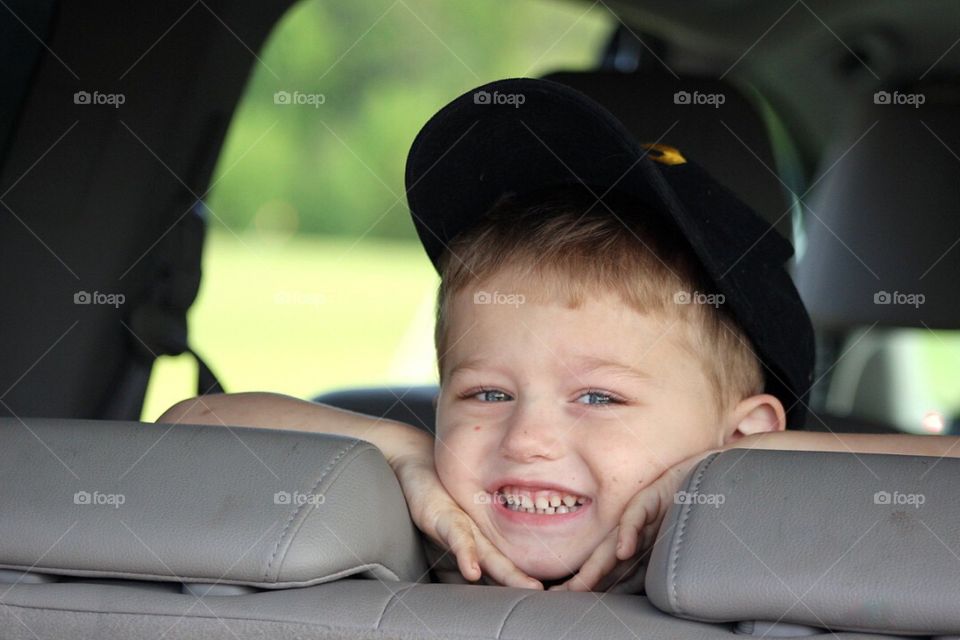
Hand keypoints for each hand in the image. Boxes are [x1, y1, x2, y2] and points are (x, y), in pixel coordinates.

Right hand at [389, 449, 542, 589]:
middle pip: (505, 563)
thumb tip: (475, 577)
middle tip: (548, 596)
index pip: (505, 565)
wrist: (415, 463)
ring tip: (528, 586)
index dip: (524, 581)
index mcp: (480, 538)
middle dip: (526, 581)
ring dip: (508, 573)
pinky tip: (471, 571)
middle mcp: (477, 532)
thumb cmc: (435, 496)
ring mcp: (464, 523)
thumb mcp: (451, 524)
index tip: (549, 596)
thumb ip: (465, 548)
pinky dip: (465, 554)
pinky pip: (457, 537)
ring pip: (489, 552)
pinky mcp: (443, 517)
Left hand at [547, 447, 721, 591]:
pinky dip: (629, 533)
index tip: (568, 600)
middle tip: (561, 595)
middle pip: (605, 561)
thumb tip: (630, 585)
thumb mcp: (670, 541)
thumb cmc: (689, 508)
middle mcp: (635, 532)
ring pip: (614, 544)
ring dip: (598, 566)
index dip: (590, 586)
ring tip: (581, 583)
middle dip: (584, 580)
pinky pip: (636, 515)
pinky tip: (623, 550)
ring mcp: (642, 516)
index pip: (610, 571)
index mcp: (637, 545)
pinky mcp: (652, 497)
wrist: (710, 473)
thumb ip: (650, 561)